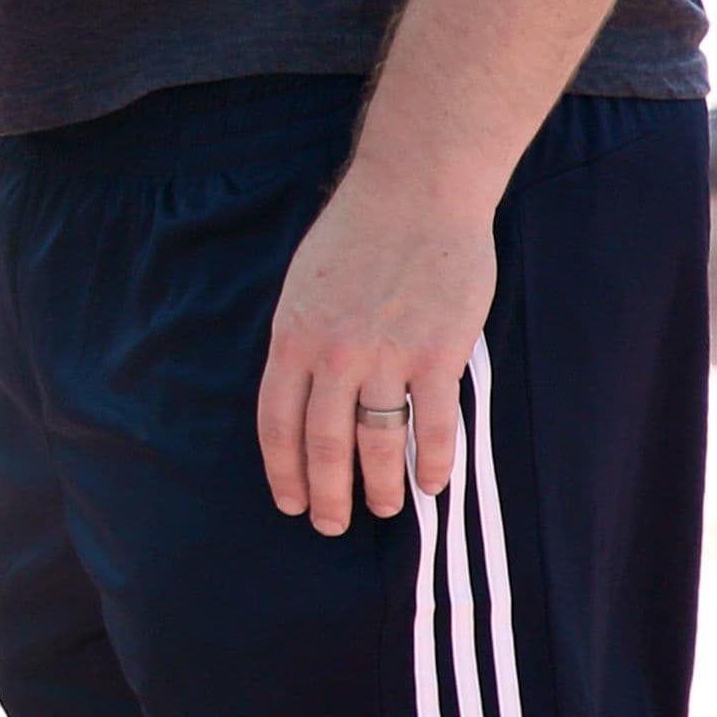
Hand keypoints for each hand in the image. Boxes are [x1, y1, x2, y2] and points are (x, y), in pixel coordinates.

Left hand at [256, 160, 493, 535]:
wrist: (417, 189)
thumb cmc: (358, 231)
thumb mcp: (304, 284)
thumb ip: (301, 341)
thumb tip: (301, 393)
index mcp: (292, 336)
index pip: (277, 423)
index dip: (283, 471)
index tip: (290, 502)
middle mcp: (333, 354)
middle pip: (324, 445)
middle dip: (326, 495)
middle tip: (330, 526)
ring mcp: (387, 355)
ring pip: (378, 443)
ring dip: (379, 487)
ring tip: (383, 509)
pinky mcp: (438, 353)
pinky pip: (433, 424)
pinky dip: (433, 461)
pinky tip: (432, 483)